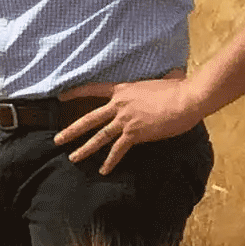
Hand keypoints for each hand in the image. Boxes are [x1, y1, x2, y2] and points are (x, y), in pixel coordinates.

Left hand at [57, 78, 203, 173]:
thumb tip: (174, 75)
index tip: (60, 97)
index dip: (75, 93)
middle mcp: (119, 105)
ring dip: (85, 149)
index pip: (93, 89)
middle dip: (71, 130)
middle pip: (89, 119)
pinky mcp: (136, 133)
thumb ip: (162, 79)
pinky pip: (119, 150)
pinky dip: (110, 161)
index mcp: (123, 90)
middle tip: (57, 139)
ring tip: (73, 158)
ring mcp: (126, 120)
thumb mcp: (164, 79)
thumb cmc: (180, 88)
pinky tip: (103, 170)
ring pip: (99, 136)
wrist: (187, 99)